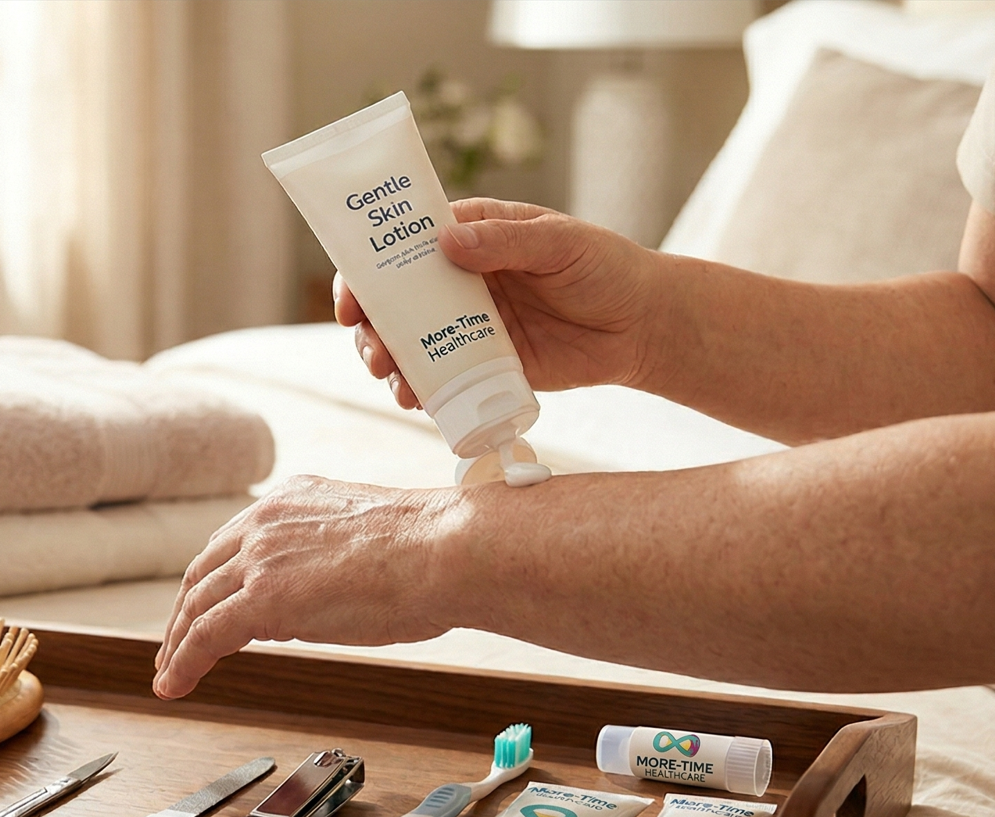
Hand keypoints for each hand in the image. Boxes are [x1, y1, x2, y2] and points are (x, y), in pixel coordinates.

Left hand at [152, 475, 461, 698]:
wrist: (445, 551)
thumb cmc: (430, 551)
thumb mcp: (366, 538)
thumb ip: (331, 557)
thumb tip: (327, 590)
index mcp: (291, 501)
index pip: (231, 544)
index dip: (211, 582)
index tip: (205, 608)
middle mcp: (266, 522)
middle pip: (202, 573)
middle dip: (184, 615)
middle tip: (175, 647)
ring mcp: (261, 559)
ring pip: (196, 606)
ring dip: (177, 645)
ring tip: (169, 674)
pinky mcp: (262, 599)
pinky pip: (205, 636)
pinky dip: (183, 663)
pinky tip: (175, 684)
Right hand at [336, 198, 666, 408]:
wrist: (642, 327)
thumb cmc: (606, 268)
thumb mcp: (559, 244)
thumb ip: (506, 243)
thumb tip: (446, 242)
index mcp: (472, 237)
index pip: (404, 245)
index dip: (367, 268)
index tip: (352, 299)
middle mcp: (460, 280)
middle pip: (394, 300)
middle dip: (371, 328)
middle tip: (372, 350)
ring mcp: (467, 324)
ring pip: (409, 342)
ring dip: (389, 362)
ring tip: (394, 382)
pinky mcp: (483, 364)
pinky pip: (440, 377)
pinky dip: (420, 389)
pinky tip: (416, 400)